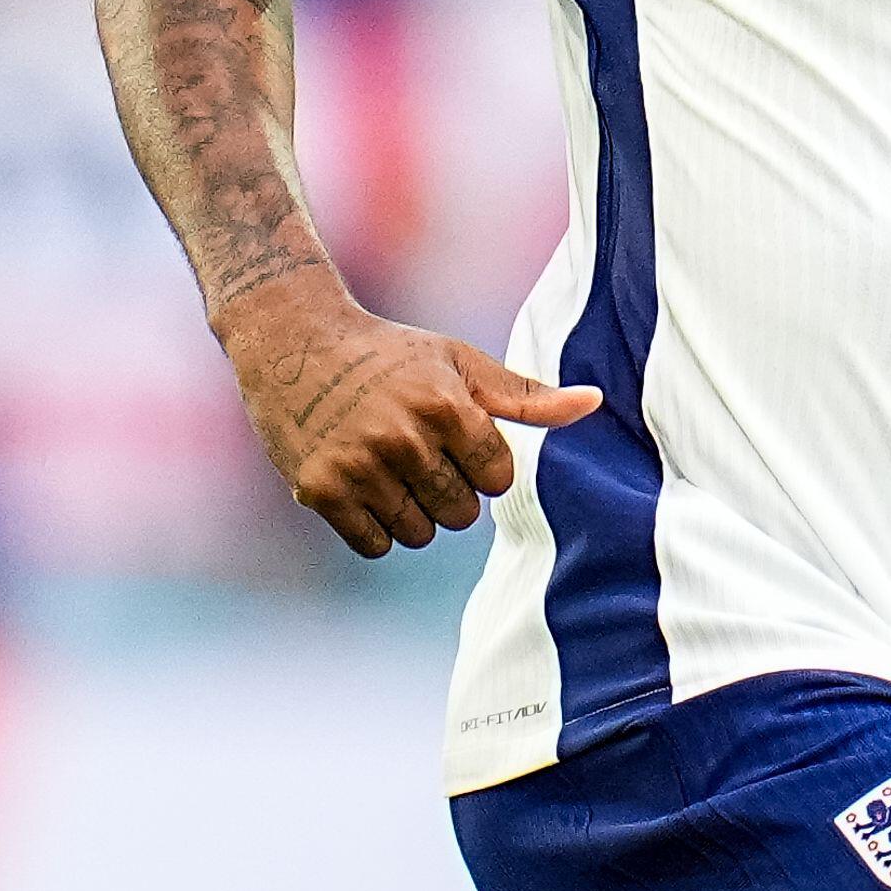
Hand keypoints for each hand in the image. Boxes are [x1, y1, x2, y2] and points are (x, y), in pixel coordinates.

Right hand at [216, 282, 600, 557]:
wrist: (295, 344)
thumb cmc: (393, 355)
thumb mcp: (462, 364)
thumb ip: (527, 396)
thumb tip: (595, 402)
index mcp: (446, 406)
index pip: (498, 479)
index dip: (484, 465)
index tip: (457, 439)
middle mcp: (402, 438)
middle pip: (461, 512)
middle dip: (451, 490)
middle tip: (420, 452)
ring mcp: (357, 467)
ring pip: (419, 534)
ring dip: (414, 512)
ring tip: (391, 467)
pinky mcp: (319, 491)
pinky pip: (374, 545)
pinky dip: (376, 528)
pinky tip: (364, 486)